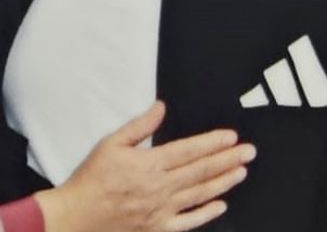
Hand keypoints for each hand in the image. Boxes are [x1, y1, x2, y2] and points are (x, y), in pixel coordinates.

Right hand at [34, 101, 253, 231]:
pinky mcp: (158, 228)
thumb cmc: (92, 178)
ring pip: (199, 194)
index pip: (188, 151)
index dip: (212, 143)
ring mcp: (161, 210)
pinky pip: (188, 222)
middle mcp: (159, 188)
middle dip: (227, 160)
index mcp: (148, 165)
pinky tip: (221, 205)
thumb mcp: (110, 143)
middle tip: (248, 152)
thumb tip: (161, 107)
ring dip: (223, 182)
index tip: (230, 137)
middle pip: (200, 171)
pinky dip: (206, 214)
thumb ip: (140, 126)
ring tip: (241, 172)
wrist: (78, 215)